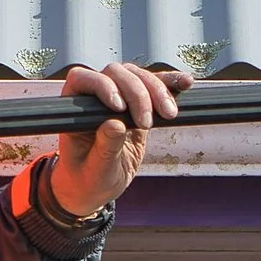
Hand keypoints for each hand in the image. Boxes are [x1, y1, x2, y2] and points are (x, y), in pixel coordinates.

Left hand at [51, 62, 188, 215]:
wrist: (96, 186)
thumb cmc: (86, 179)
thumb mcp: (95, 170)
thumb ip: (104, 148)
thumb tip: (116, 125)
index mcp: (75, 109)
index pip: (84, 79)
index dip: (102, 86)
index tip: (118, 107)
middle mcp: (95, 97)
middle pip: (117, 74)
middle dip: (137, 93)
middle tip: (146, 124)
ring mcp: (119, 98)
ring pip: (138, 77)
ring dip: (157, 90)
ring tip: (169, 114)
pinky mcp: (138, 106)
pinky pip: (154, 89)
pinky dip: (170, 85)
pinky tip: (185, 83)